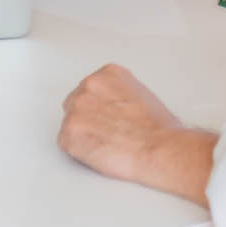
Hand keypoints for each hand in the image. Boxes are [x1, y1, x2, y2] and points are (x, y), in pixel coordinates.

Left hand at [59, 64, 216, 205]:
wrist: (159, 149)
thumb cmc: (158, 129)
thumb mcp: (142, 94)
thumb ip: (118, 93)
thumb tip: (111, 104)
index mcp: (108, 74)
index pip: (91, 88)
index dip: (100, 106)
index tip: (108, 116)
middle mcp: (88, 86)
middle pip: (76, 102)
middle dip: (88, 118)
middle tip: (107, 133)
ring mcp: (76, 109)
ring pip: (70, 123)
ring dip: (83, 134)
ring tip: (107, 144)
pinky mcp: (69, 134)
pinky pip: (66, 143)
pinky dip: (79, 151)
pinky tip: (100, 152)